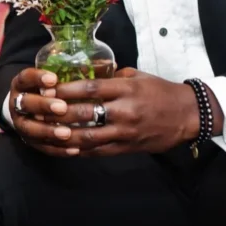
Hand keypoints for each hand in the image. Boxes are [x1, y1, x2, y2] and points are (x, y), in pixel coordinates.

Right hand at [8, 68, 82, 156]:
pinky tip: (74, 150)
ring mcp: (21, 124)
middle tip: (62, 107)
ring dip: (49, 131)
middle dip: (43, 106)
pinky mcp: (29, 141)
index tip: (53, 78)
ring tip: (67, 133)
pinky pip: (42, 147)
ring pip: (31, 129)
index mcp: (22, 84)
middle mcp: (17, 103)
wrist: (31, 109)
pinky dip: (58, 149)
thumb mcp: (55, 77)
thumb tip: (110, 64)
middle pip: (25, 104)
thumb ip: (75, 72)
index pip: (25, 78)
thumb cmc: (50, 89)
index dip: (37, 78)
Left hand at [51, 68, 219, 156]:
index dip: (65, 90)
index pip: (90, 89)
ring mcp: (125, 132)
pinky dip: (79, 150)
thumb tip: (86, 73)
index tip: (47, 88)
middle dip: (58, 113)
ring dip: (63, 136)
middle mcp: (124, 111)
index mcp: (126, 89)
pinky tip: (63, 148)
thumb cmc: (160, 91)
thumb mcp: (138, 76)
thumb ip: (112, 76)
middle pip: (84, 114)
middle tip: (38, 111)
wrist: (187, 115)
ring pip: (88, 137)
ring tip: (44, 132)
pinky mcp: (127, 148)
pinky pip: (98, 151)